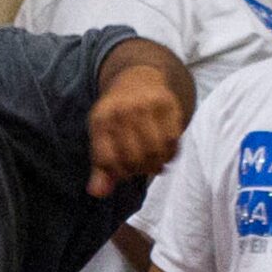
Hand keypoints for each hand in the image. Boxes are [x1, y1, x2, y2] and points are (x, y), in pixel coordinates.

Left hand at [86, 63, 186, 198]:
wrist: (138, 77)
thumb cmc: (118, 116)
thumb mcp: (102, 137)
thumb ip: (101, 168)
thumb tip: (98, 193)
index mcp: (101, 120)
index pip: (108, 161)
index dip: (118, 173)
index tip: (124, 171)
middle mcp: (122, 111)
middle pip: (135, 159)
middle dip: (140, 170)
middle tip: (142, 167)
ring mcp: (146, 106)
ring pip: (156, 152)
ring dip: (157, 164)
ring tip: (154, 161)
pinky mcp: (168, 104)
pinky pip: (173, 141)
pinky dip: (170, 154)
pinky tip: (164, 151)